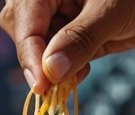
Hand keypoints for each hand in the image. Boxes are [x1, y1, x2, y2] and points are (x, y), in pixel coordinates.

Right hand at [0, 0, 134, 93]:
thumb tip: (51, 71)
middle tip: (55, 86)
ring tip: (80, 72)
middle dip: (38, 62)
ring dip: (54, 70)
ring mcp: (56, 18)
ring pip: (38, 51)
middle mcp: (46, 2)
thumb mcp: (110, 13)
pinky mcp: (68, 37)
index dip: (29, 53)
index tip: (40, 85)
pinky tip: (82, 71)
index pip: (24, 19)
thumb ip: (80, 39)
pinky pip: (56, 60)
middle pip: (23, 34)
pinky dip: (66, 72)